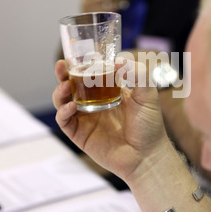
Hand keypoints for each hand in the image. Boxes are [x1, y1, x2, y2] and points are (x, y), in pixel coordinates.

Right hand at [53, 60, 168, 182]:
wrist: (147, 156)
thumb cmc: (150, 127)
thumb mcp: (148, 95)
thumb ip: (138, 75)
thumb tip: (119, 60)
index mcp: (109, 92)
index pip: (90, 75)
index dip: (80, 65)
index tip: (75, 55)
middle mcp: (94, 105)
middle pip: (72, 86)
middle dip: (63, 75)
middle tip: (62, 65)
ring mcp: (86, 120)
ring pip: (63, 102)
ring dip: (60, 92)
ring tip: (66, 86)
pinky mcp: (81, 135)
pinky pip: (65, 121)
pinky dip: (63, 112)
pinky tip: (72, 106)